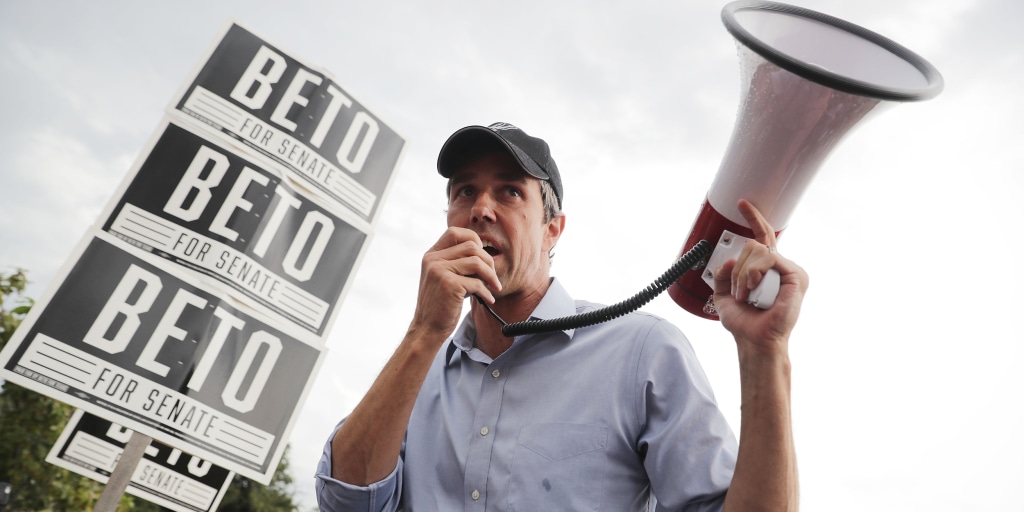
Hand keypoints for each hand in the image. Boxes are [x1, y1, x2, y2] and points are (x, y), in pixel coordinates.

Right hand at [409, 227, 501, 338]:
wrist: (427, 329)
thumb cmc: (439, 305)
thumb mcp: (442, 278)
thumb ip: (455, 263)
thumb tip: (484, 253)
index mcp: (431, 255)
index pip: (455, 232)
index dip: (473, 240)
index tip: (482, 256)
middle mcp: (433, 260)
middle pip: (471, 246)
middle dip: (488, 261)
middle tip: (492, 277)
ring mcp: (439, 271)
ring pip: (477, 262)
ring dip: (491, 276)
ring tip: (494, 287)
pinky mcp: (449, 284)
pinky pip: (477, 283)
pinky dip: (487, 292)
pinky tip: (488, 300)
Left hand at [712, 200, 808, 352]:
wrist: (755, 340)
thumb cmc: (745, 322)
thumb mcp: (724, 294)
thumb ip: (724, 274)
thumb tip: (730, 260)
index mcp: (767, 269)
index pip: (763, 236)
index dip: (753, 218)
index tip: (742, 204)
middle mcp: (781, 267)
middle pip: (754, 243)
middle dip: (738, 267)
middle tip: (740, 292)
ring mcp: (790, 270)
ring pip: (758, 250)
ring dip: (744, 274)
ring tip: (746, 294)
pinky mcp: (796, 276)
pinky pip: (768, 259)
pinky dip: (753, 273)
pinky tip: (754, 288)